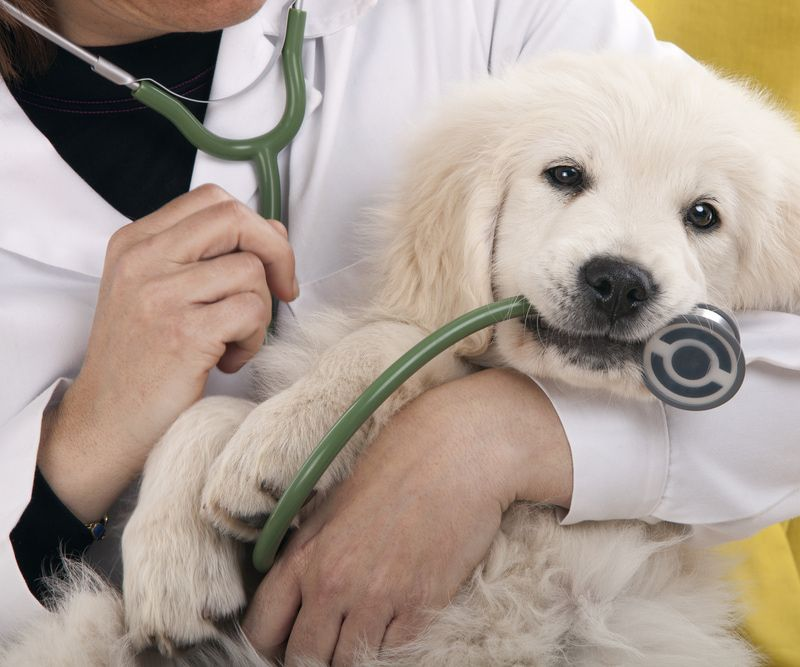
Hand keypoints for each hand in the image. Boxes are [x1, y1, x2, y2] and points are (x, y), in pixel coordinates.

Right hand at [38, 185, 296, 520]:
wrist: (103, 424)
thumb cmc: (140, 361)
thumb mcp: (159, 294)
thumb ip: (207, 257)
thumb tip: (274, 229)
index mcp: (135, 242)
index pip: (213, 200)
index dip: (255, 226)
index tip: (268, 262)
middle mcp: (143, 260)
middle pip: (235, 219)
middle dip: (277, 253)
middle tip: (283, 291)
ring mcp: (159, 294)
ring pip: (251, 271)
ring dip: (260, 312)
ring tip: (232, 342)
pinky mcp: (182, 332)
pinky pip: (251, 312)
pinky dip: (254, 340)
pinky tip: (227, 360)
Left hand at [243, 369, 571, 665]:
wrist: (455, 454)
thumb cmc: (393, 470)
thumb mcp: (332, 506)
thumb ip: (307, 554)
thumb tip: (294, 595)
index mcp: (304, 556)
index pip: (261, 630)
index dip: (270, 647)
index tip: (286, 646)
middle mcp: (333, 584)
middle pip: (304, 659)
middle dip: (313, 658)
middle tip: (329, 647)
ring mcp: (378, 598)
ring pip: (349, 664)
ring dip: (353, 656)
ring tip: (364, 634)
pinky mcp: (421, 606)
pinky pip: (395, 654)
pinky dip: (392, 648)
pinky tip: (396, 625)